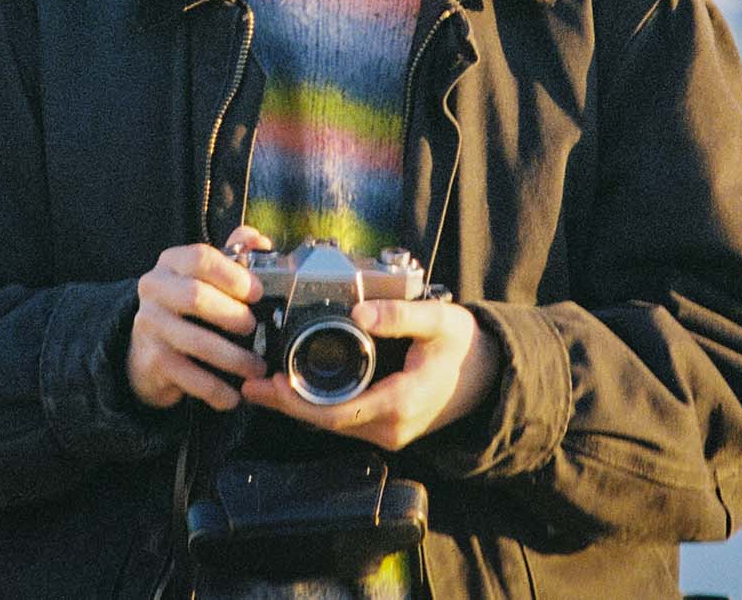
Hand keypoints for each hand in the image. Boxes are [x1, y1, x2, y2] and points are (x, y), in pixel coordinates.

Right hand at [126, 225, 272, 411]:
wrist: (146, 349)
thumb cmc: (188, 306)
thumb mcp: (207, 276)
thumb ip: (235, 254)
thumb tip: (261, 241)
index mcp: (172, 262)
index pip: (200, 258)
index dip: (233, 274)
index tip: (257, 292)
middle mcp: (154, 288)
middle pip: (195, 297)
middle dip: (232, 314)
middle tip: (254, 327)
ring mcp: (149, 325)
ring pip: (195, 341)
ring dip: (232, 357)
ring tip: (255, 367)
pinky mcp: (152, 359)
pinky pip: (188, 376)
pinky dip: (215, 388)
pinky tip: (233, 396)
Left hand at [240, 298, 501, 451]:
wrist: (492, 376)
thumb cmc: (466, 346)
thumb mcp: (440, 319)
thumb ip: (401, 315)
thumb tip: (361, 310)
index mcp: (399, 403)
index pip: (334, 411)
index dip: (295, 399)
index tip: (265, 382)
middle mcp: (391, 427)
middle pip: (326, 421)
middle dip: (286, 403)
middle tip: (250, 382)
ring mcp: (389, 432)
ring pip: (334, 423)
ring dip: (298, 405)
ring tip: (262, 384)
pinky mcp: (388, 427)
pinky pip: (346, 420)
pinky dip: (317, 406)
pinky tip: (296, 390)